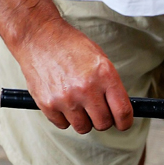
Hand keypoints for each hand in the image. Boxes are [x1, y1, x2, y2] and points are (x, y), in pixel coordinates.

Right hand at [13, 19, 133, 133]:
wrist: (38, 36)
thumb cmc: (70, 45)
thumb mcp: (100, 58)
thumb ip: (110, 84)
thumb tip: (119, 108)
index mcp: (104, 75)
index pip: (123, 111)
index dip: (125, 122)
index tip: (123, 123)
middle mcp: (86, 89)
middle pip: (103, 123)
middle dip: (103, 119)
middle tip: (97, 109)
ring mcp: (66, 99)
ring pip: (83, 128)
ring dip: (84, 120)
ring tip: (78, 103)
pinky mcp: (48, 105)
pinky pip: (63, 125)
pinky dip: (65, 117)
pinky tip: (63, 101)